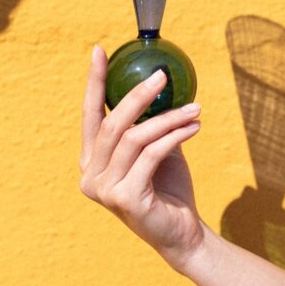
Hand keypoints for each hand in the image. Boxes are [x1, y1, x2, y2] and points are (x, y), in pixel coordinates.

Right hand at [79, 45, 203, 270]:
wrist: (182, 235)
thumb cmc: (168, 189)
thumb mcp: (156, 150)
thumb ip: (149, 124)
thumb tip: (160, 81)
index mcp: (90, 161)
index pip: (90, 115)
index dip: (94, 81)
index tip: (100, 50)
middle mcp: (89, 176)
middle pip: (112, 124)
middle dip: (138, 95)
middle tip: (163, 76)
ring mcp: (104, 190)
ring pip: (134, 138)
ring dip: (168, 118)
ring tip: (194, 108)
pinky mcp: (125, 199)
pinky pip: (151, 155)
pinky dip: (174, 136)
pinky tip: (194, 127)